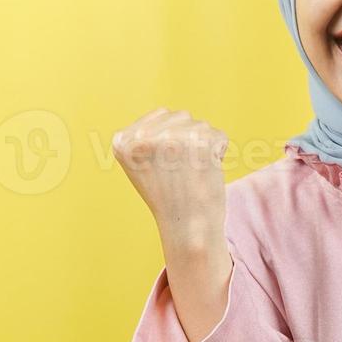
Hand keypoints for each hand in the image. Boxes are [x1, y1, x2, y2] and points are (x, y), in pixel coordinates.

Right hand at [113, 108, 228, 254]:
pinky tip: (205, 173)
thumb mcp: (140, 166)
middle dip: (188, 141)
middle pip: (180, 117)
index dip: (171, 140)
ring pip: (200, 125)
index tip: (166, 167)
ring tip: (192, 173)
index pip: (159, 116)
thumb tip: (164, 113)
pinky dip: (218, 153)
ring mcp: (171, 137)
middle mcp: (144, 137)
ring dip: (203, 147)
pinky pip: (219, 135)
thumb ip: (145, 138)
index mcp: (123, 142)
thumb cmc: (168, 197)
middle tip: (181, 172)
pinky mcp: (199, 141)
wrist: (188, 227)